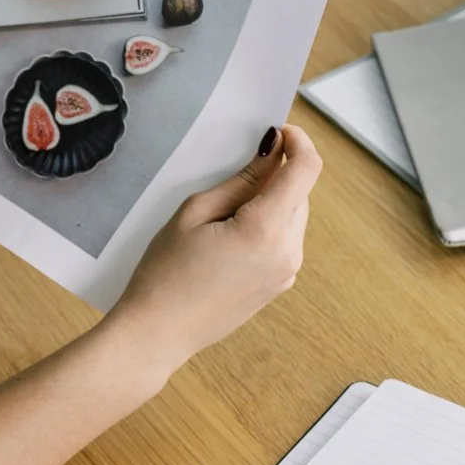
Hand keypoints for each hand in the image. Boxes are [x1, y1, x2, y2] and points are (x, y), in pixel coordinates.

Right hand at [108, 124, 321, 376]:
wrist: (158, 333)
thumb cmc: (165, 273)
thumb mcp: (195, 213)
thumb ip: (240, 180)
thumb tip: (272, 152)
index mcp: (265, 229)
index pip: (306, 170)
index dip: (299, 142)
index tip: (280, 132)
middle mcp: (286, 252)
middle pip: (300, 192)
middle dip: (278, 173)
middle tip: (235, 173)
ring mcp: (286, 272)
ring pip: (294, 216)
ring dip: (272, 201)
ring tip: (224, 213)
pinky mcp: (279, 284)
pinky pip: (285, 240)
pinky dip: (269, 225)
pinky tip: (231, 235)